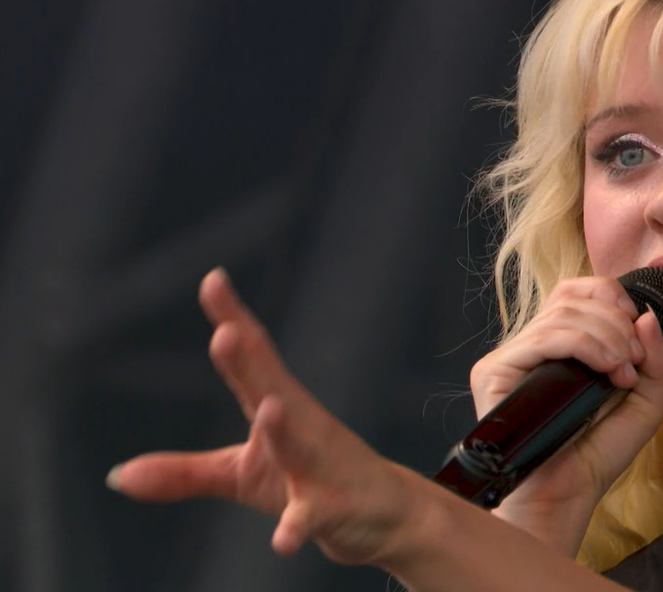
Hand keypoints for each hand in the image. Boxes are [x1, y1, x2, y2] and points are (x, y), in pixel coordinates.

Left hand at [107, 268, 415, 565]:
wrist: (388, 518)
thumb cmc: (313, 484)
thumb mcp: (241, 477)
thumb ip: (183, 473)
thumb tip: (117, 475)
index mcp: (279, 410)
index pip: (253, 360)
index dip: (233, 320)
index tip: (213, 280)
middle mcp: (304, 427)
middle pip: (275, 389)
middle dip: (252, 362)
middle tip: (227, 333)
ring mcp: (322, 466)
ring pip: (301, 445)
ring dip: (285, 428)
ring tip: (268, 409)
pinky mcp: (335, 508)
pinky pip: (313, 516)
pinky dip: (299, 526)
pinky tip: (283, 540)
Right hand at [469, 277, 662, 552]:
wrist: (567, 495)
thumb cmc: (599, 452)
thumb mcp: (645, 399)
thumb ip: (657, 358)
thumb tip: (645, 315)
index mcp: (558, 344)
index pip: (575, 290)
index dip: (609, 295)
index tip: (637, 328)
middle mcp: (530, 345)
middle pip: (572, 297)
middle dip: (616, 322)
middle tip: (635, 360)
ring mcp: (510, 356)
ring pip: (563, 314)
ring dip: (607, 336)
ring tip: (624, 373)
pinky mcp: (495, 371)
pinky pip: (545, 338)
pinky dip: (586, 346)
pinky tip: (609, 372)